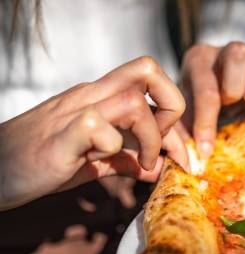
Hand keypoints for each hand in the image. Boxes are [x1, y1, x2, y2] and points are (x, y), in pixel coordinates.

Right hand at [0, 56, 186, 209]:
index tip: (174, 151)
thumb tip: (160, 167)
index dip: (174, 112)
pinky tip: (102, 161)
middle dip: (173, 106)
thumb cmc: (42, 163)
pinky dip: (112, 147)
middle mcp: (90, 96)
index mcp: (100, 97)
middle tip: (165, 145)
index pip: (150, 80)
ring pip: (133, 101)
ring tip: (142, 162)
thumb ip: (126, 161)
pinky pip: (97, 127)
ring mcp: (74, 113)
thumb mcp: (94, 163)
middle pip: (148, 70)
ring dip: (151, 136)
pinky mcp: (59, 137)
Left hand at [181, 32, 244, 153]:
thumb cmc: (200, 108)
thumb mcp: (184, 120)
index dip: (207, 124)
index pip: (205, 91)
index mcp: (197, 62)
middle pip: (238, 54)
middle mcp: (222, 49)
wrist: (218, 92)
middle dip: (238, 87)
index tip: (207, 150)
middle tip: (236, 104)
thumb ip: (182, 139)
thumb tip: (190, 164)